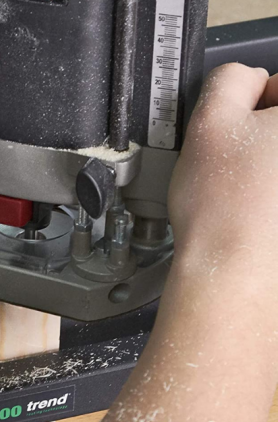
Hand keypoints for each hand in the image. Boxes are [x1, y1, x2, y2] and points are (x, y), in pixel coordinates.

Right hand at [82, 63, 277, 421]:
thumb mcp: (207, 122)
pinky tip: (256, 218)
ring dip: (267, 171)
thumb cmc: (225, 212)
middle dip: (263, 138)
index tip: (237, 130)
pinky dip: (271, 203)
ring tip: (242, 197)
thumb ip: (228, 80)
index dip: (253, 103)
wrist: (234, 283)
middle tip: (234, 166)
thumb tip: (246, 81)